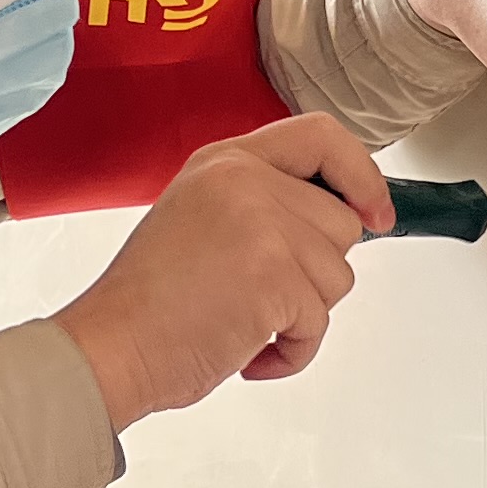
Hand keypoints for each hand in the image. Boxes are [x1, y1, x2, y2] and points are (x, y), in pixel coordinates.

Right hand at [54, 115, 388, 433]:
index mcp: (226, 161)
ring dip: (301, 315)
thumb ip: (262, 203)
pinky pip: (319, 323)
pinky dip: (291, 351)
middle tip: (257, 294)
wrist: (110, 348)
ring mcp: (263, 226)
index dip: (362, 176)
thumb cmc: (147, 303)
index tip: (376, 212)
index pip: (322, 136)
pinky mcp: (275, 277)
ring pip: (338, 276)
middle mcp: (246, 182)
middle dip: (314, 272)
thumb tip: (339, 220)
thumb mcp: (200, 218)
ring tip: (243, 320)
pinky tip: (245, 349)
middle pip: (341, 222)